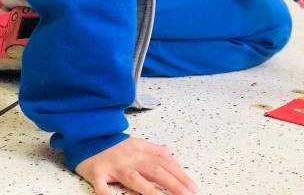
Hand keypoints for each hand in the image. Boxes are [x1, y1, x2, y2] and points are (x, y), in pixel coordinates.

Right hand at [75, 137, 196, 194]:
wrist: (89, 136)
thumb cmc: (116, 145)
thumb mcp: (140, 144)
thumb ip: (156, 152)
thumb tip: (174, 161)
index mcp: (143, 151)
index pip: (167, 164)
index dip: (181, 175)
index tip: (193, 187)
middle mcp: (132, 158)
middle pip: (156, 171)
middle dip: (173, 183)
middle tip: (186, 194)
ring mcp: (115, 166)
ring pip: (134, 178)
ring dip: (149, 190)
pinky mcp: (97, 172)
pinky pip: (102, 185)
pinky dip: (106, 194)